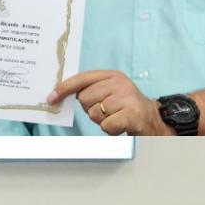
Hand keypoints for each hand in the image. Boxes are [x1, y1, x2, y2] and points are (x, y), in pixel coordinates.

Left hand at [51, 69, 168, 136]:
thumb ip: (89, 90)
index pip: (81, 78)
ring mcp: (127, 97)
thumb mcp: (109, 92)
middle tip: (107, 111)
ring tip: (116, 117)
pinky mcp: (132, 113)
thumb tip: (59, 94)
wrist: (154, 120)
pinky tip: (121, 125)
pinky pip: (106, 125)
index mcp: (112, 75)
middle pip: (84, 99)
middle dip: (91, 109)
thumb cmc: (125, 107)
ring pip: (94, 113)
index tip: (51, 98)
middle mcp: (120, 83)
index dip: (64, 88)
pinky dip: (111, 129)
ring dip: (101, 120)